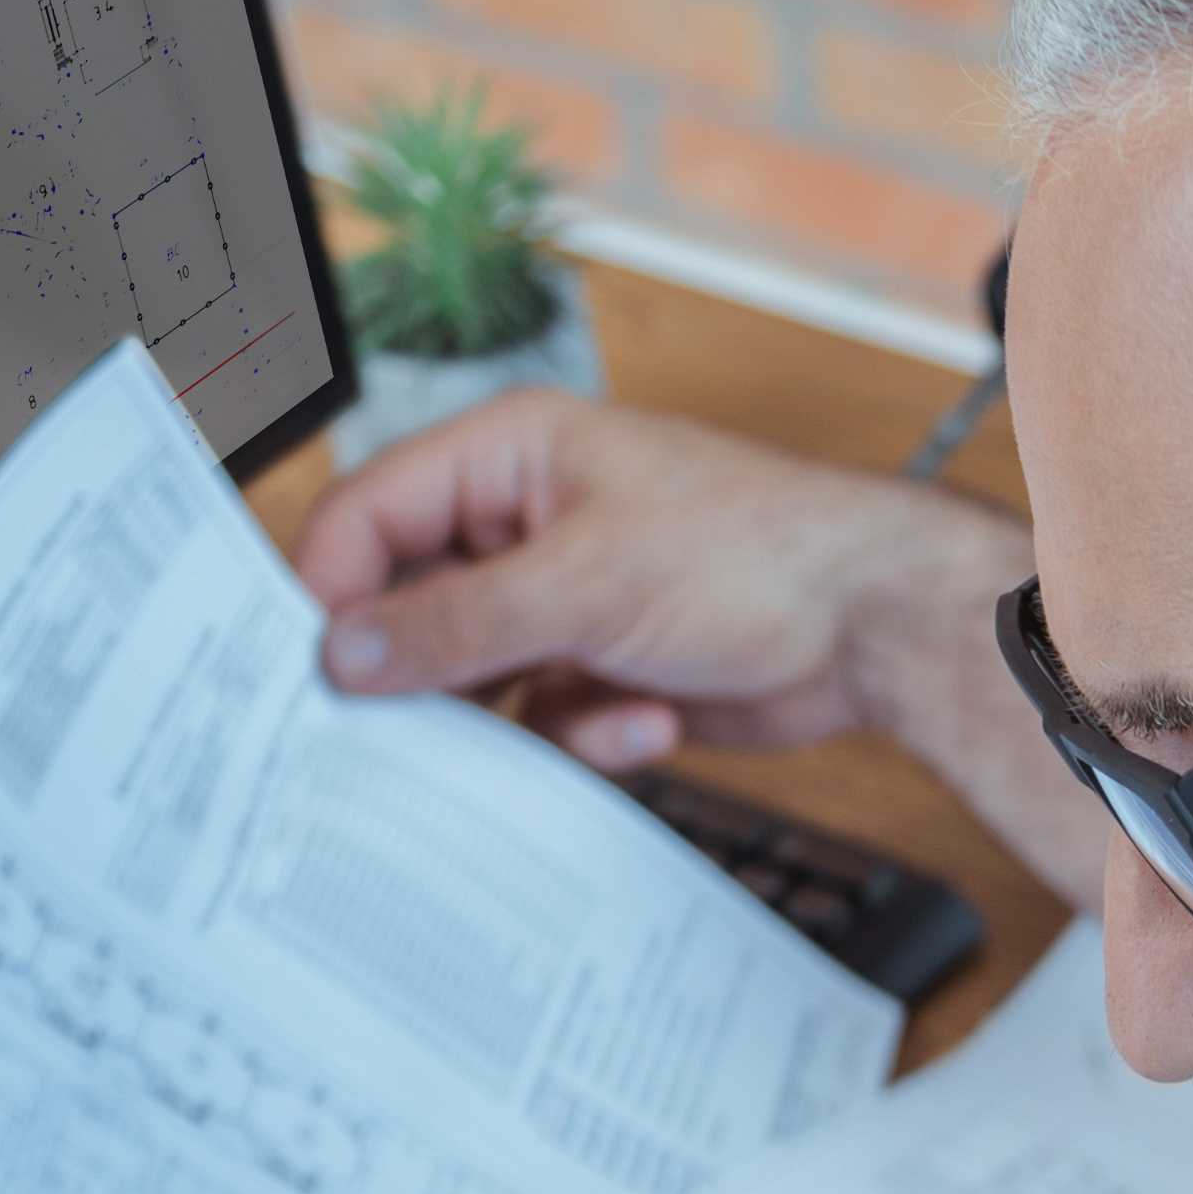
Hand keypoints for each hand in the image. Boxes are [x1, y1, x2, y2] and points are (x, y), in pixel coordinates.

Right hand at [289, 390, 1094, 905]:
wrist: (877, 628)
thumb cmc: (758, 554)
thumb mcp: (586, 586)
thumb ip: (455, 623)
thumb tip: (345, 652)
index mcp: (507, 458)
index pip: (367, 516)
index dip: (332, 593)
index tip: (314, 674)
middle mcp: (524, 523)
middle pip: (413, 609)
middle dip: (432, 674)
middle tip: (422, 731)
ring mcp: (563, 599)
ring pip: (475, 680)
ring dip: (523, 716)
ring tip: (584, 710)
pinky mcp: (602, 666)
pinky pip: (542, 720)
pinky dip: (588, 735)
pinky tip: (650, 722)